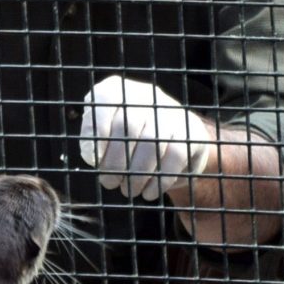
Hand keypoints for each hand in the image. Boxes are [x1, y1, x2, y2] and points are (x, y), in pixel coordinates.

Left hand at [79, 75, 215, 201]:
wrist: (173, 144)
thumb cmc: (128, 142)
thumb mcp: (105, 137)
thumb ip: (93, 141)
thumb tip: (93, 155)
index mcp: (119, 90)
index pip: (105, 99)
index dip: (96, 130)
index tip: (93, 160)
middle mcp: (146, 94)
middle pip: (129, 127)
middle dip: (116, 162)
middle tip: (110, 183)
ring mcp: (171, 110)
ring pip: (153, 143)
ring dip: (137, 174)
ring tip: (128, 190)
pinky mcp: (191, 130)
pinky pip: (175, 155)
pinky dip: (159, 179)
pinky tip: (149, 192)